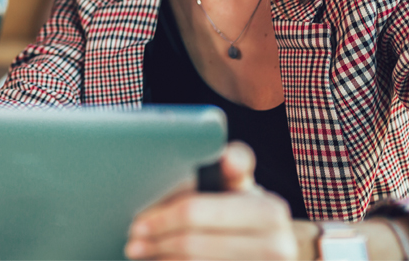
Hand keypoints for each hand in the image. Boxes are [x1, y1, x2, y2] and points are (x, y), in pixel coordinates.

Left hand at [126, 142, 296, 259]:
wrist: (276, 252)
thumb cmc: (248, 213)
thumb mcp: (243, 188)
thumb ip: (233, 166)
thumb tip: (227, 159)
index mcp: (268, 211)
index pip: (196, 211)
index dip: (163, 217)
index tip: (137, 220)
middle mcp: (275, 247)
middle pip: (191, 244)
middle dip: (157, 241)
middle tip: (132, 240)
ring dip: (162, 259)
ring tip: (141, 252)